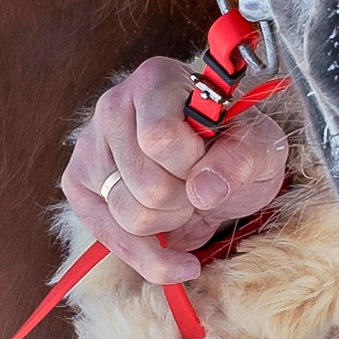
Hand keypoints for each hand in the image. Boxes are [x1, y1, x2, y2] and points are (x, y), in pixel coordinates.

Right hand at [62, 55, 290, 286]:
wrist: (217, 165)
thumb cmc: (235, 146)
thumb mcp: (259, 147)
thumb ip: (241, 159)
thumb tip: (204, 189)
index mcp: (156, 79)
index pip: (158, 137)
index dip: (192, 165)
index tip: (210, 163)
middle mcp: (113, 106)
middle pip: (144, 184)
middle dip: (185, 201)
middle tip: (200, 187)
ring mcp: (90, 146)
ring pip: (127, 215)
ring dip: (169, 224)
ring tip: (184, 202)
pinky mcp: (79, 185)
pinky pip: (108, 238)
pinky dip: (148, 258)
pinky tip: (175, 259)